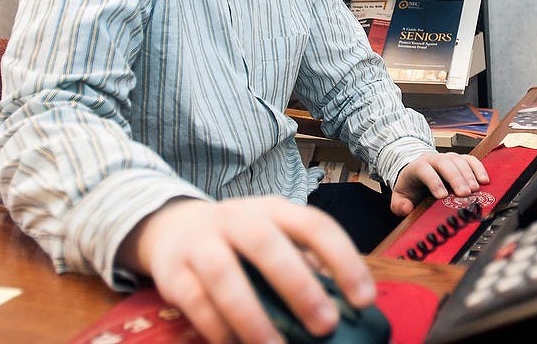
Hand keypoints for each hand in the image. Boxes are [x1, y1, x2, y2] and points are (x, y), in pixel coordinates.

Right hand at [117, 197, 375, 343]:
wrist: (173, 226)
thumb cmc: (239, 241)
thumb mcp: (274, 237)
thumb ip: (303, 263)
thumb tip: (343, 308)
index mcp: (274, 211)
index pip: (314, 225)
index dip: (343, 260)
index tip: (364, 299)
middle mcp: (238, 219)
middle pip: (268, 244)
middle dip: (299, 286)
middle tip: (325, 326)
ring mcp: (202, 242)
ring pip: (224, 274)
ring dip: (252, 315)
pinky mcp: (173, 271)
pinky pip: (195, 300)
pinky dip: (217, 327)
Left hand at [390, 152, 489, 215]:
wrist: (417, 171)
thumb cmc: (411, 186)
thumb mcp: (400, 196)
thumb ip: (399, 204)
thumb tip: (406, 209)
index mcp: (417, 167)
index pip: (424, 171)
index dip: (433, 182)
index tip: (442, 196)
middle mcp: (434, 159)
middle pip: (445, 164)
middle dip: (455, 178)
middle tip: (464, 194)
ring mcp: (448, 157)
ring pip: (459, 161)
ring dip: (469, 175)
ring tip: (475, 190)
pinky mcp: (460, 159)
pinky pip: (470, 160)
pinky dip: (478, 168)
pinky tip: (484, 180)